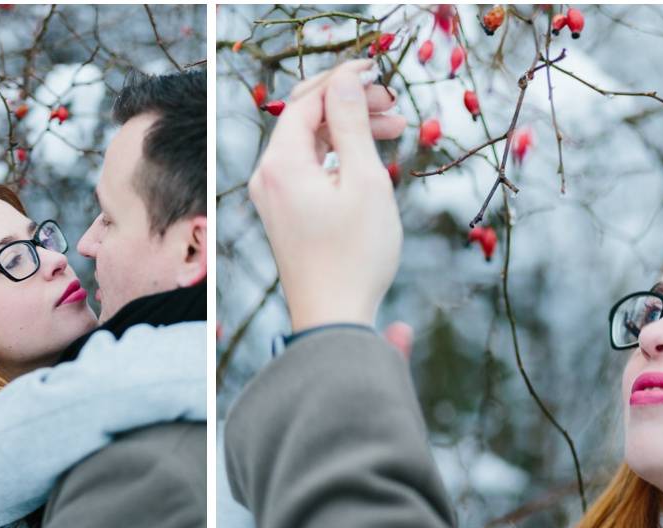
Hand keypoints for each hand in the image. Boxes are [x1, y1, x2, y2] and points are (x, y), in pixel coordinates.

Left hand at [248, 60, 405, 331]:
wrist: (332, 318)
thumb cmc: (354, 255)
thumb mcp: (364, 181)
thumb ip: (353, 125)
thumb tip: (347, 82)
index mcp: (280, 164)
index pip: (306, 100)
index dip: (342, 80)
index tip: (378, 73)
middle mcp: (267, 177)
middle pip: (305, 118)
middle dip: (349, 103)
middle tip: (393, 104)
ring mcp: (273, 196)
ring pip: (309, 144)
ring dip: (348, 130)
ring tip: (395, 129)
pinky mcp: (284, 213)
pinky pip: (308, 169)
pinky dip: (337, 157)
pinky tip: (369, 158)